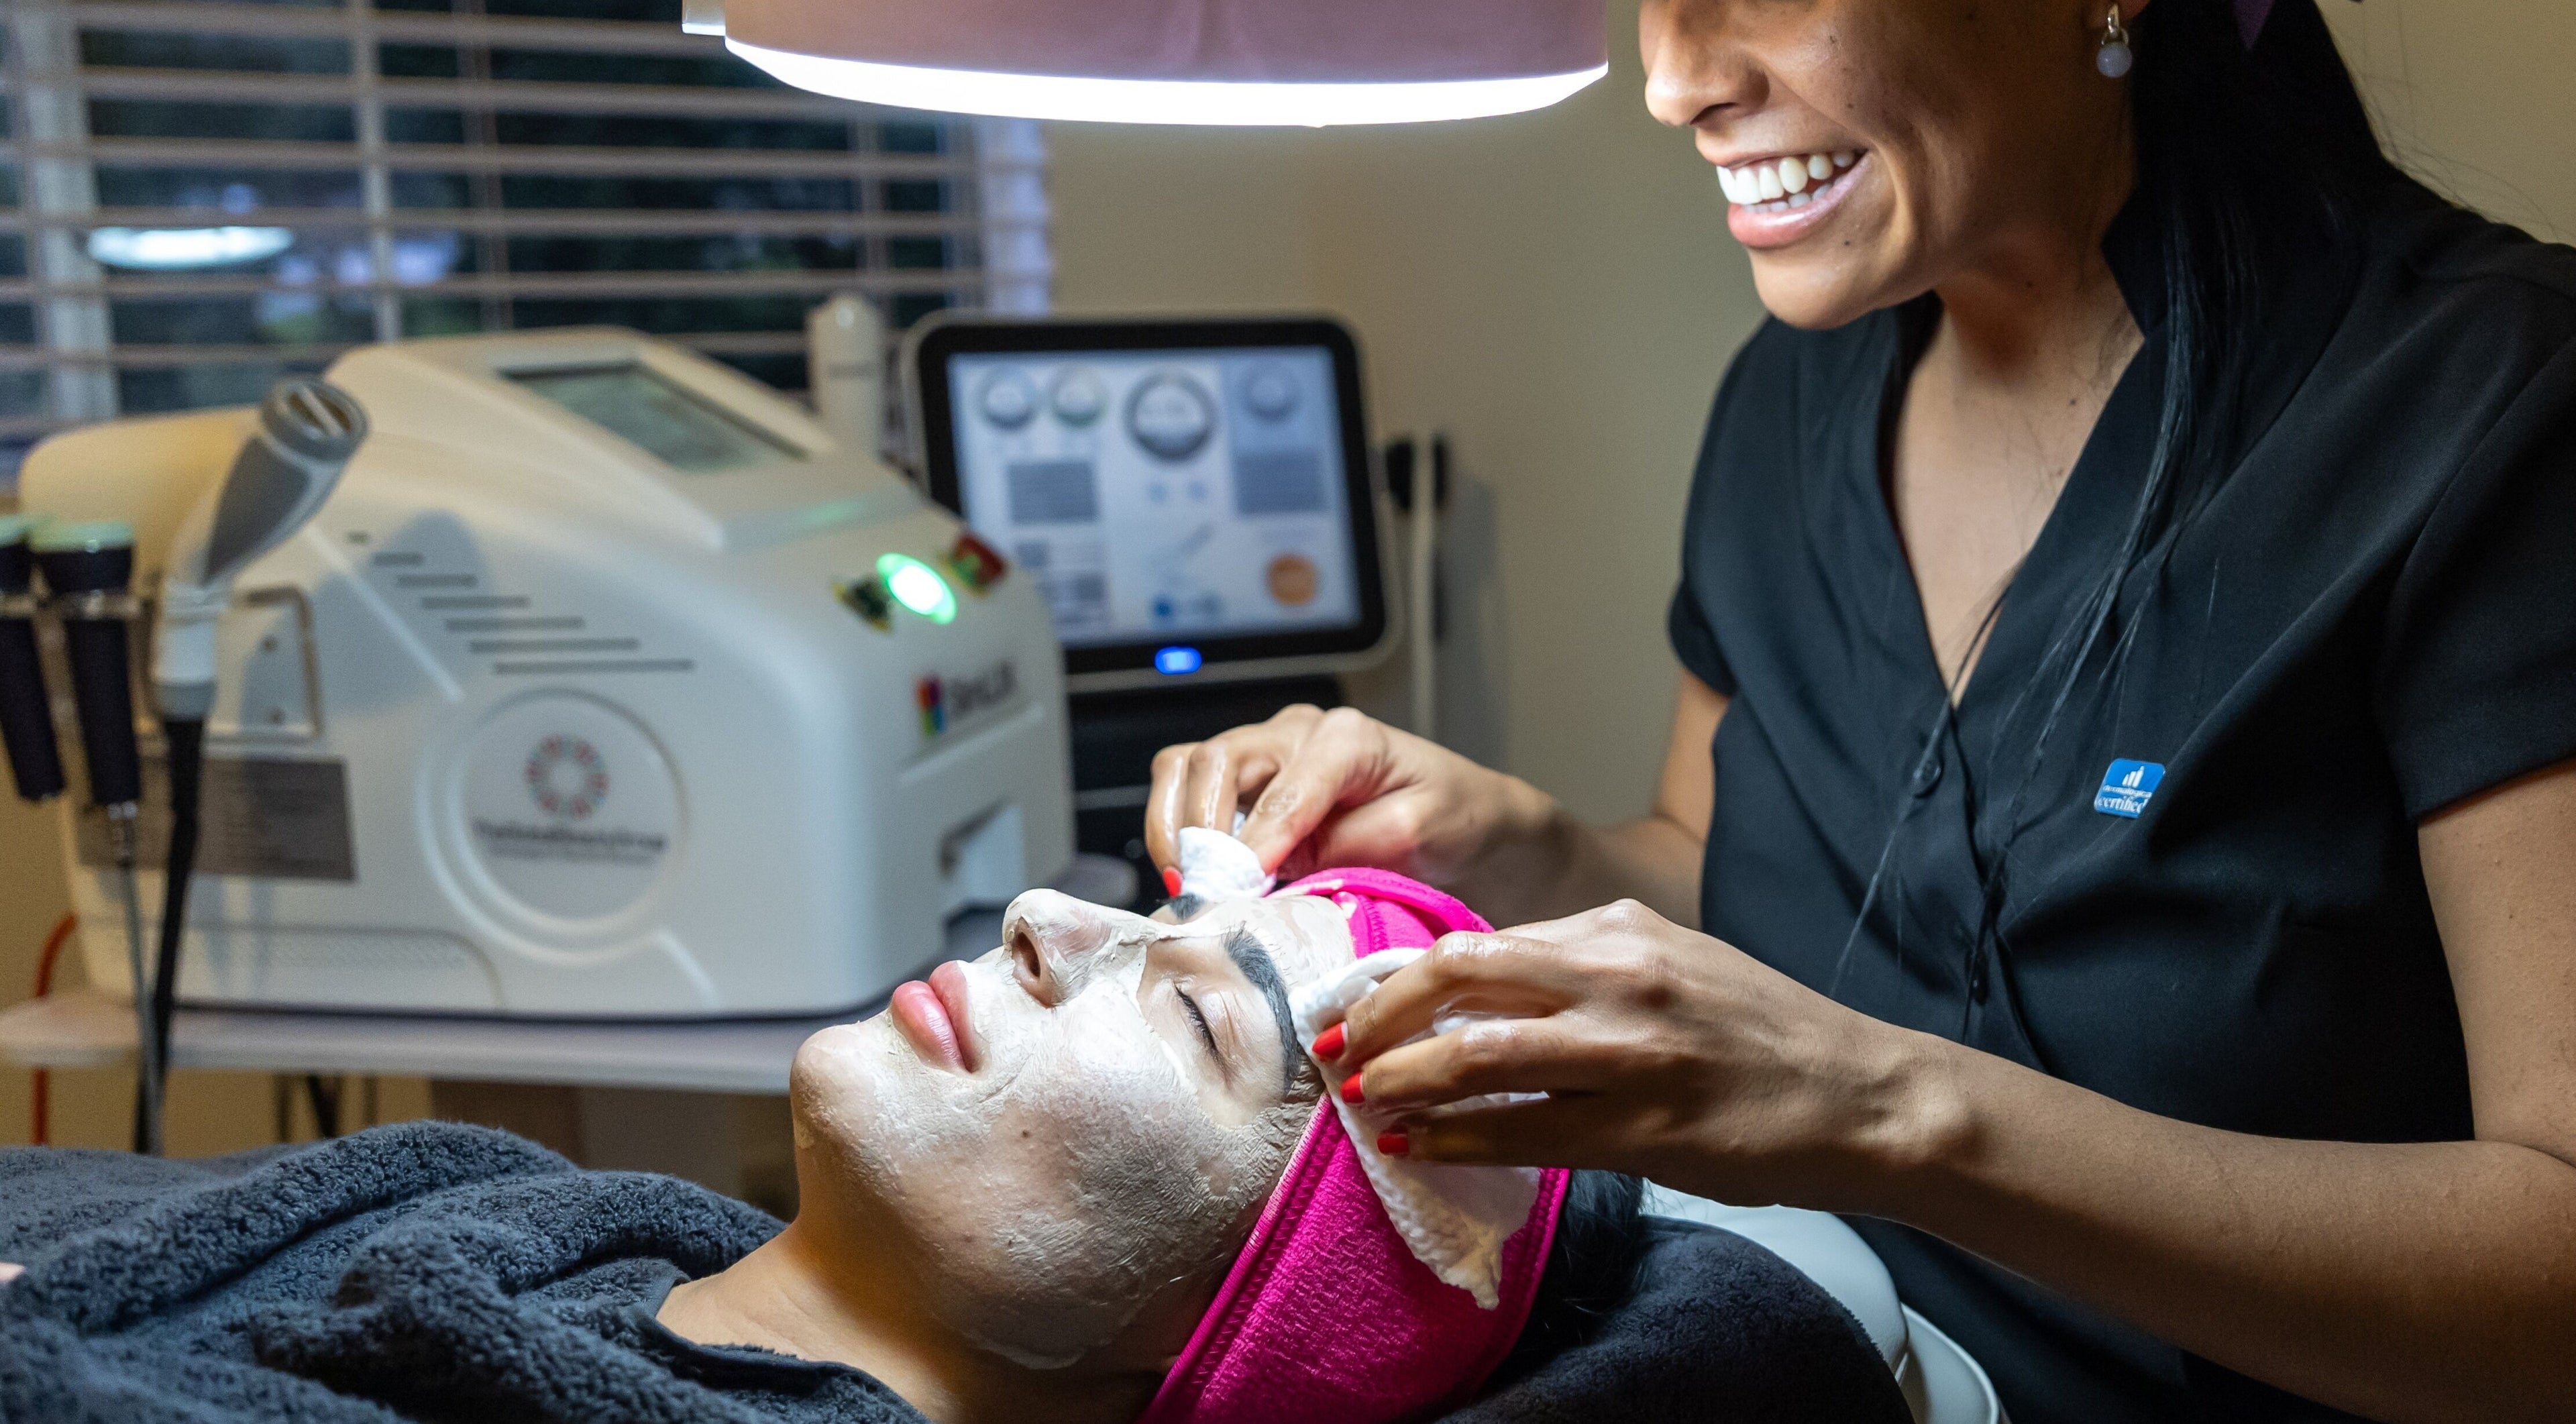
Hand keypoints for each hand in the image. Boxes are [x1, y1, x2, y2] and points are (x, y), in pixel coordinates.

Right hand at [1146, 705, 1553, 887]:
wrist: (1462, 816)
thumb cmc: (1450, 817)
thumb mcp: (1421, 832)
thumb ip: (1354, 844)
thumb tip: (1286, 866)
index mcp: (1348, 738)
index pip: (1286, 789)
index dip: (1259, 840)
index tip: (1242, 886)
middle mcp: (1297, 732)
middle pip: (1217, 761)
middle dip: (1200, 831)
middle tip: (1201, 893)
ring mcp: (1266, 751)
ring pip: (1186, 766)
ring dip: (1173, 827)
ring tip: (1184, 884)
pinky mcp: (1247, 780)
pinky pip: (1186, 786)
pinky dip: (1174, 829)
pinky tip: (1189, 875)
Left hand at [1325, 900, 1954, 1210]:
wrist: (1864, 1094)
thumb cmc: (1763, 1032)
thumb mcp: (1673, 962)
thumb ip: (1584, 964)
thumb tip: (1483, 984)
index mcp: (1620, 929)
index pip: (1478, 940)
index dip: (1400, 974)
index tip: (1352, 1001)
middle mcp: (1618, 977)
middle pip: (1456, 976)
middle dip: (1376, 1013)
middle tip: (1333, 1047)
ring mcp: (1629, 1055)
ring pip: (1477, 1056)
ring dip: (1403, 1079)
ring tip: (1363, 1100)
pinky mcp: (1645, 1130)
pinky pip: (1523, 1135)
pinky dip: (1457, 1140)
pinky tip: (1421, 1147)